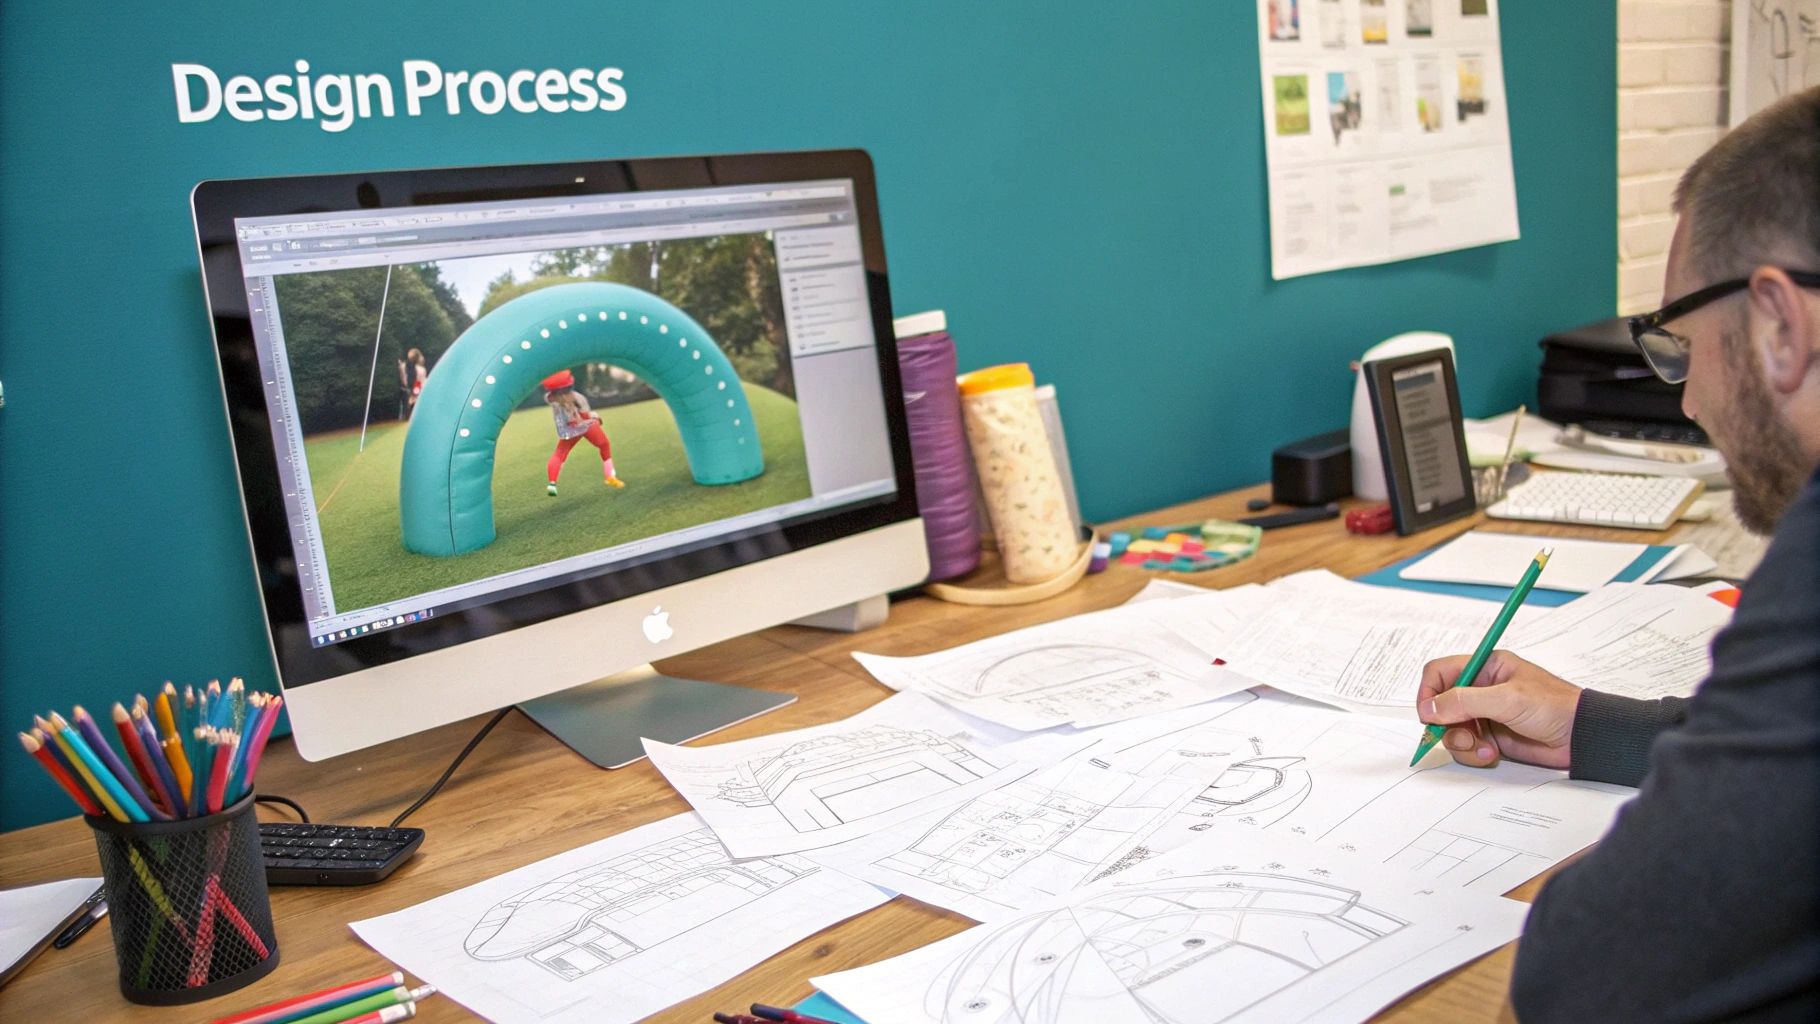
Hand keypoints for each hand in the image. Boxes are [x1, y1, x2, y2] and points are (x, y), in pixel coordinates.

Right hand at [1416, 650, 1581, 769]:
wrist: (1582, 738)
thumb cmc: (1554, 707)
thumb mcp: (1507, 699)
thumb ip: (1464, 701)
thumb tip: (1428, 709)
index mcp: (1485, 668)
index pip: (1439, 673)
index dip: (1429, 692)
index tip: (1429, 714)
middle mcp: (1481, 690)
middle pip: (1440, 705)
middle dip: (1446, 724)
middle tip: (1461, 736)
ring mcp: (1485, 715)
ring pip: (1451, 729)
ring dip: (1462, 743)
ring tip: (1484, 748)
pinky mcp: (1491, 738)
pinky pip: (1466, 747)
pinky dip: (1474, 754)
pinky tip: (1493, 754)